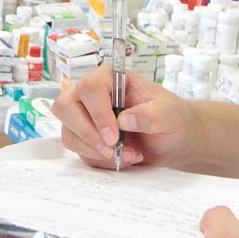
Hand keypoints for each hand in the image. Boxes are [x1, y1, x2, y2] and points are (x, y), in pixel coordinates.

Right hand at [52, 66, 198, 169]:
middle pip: (66, 107)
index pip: (89, 88)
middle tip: (112, 148)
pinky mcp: (84, 138)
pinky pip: (78, 151)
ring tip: (127, 154)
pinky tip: (121, 157)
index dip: (98, 113)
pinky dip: (99, 159)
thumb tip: (125, 120)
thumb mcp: (170, 114)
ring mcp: (84, 116)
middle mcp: (91, 94)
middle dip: (88, 134)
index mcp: (110, 78)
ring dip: (95, 150)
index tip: (114, 136)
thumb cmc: (172, 118)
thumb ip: (152, 115)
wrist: (172, 140)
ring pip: (69, 132)